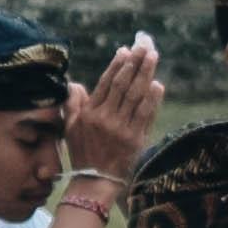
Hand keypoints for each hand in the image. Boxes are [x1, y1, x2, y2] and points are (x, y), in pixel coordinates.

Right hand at [63, 31, 165, 183]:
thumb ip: (72, 103)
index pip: (106, 83)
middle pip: (123, 85)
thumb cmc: (82, 152)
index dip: (117, 65)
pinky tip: (158, 84)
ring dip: (146, 74)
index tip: (125, 50)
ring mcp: (122, 129)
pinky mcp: (136, 139)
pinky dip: (153, 99)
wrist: (96, 180)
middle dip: (134, 63)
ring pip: (136, 96)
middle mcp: (106, 119)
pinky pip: (146, 115)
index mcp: (90, 114)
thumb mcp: (69, 127)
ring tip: (153, 57)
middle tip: (144, 47)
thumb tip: (74, 84)